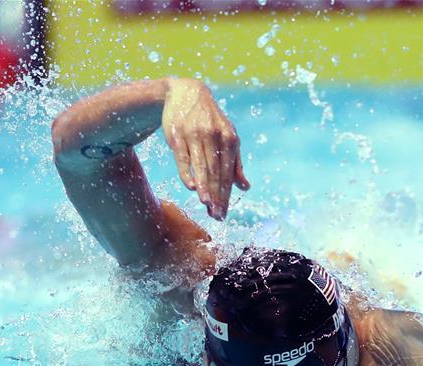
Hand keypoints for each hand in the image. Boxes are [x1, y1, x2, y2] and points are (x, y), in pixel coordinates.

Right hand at [161, 78, 249, 219]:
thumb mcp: (227, 136)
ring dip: (205, 187)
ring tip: (208, 205)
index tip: (224, 213)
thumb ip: (235, 163)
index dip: (226, 194)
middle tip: (217, 215)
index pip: (228, 173)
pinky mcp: (177, 135)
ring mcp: (195, 135)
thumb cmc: (210, 120)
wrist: (185, 92)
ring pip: (201, 166)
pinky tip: (191, 187)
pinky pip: (183, 157)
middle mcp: (214, 136)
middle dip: (217, 196)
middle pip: (216, 172)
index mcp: (230, 139)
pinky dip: (187, 173)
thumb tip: (245, 187)